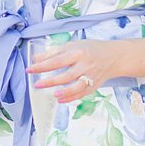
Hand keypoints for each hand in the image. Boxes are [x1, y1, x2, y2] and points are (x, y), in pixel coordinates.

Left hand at [28, 37, 144, 105]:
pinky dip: (72, 97)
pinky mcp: (94, 85)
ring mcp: (91, 76)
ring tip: (54, 94)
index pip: (57, 60)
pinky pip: (82, 93)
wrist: (114, 56)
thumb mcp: (73, 45)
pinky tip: (61, 99)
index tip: (30, 69)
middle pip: (67, 75)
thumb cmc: (90, 49)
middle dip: (51, 81)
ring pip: (77, 86)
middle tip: (37, 84)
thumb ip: (54, 52)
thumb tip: (36, 58)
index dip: (42, 65)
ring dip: (65, 91)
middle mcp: (85, 64)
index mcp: (78, 52)